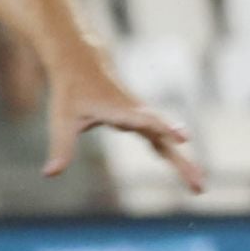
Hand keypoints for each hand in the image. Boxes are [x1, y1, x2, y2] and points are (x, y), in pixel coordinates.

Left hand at [43, 69, 204, 193]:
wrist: (82, 62)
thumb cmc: (70, 91)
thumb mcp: (62, 120)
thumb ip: (61, 148)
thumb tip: (49, 174)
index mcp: (120, 110)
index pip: (147, 121)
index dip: (164, 128)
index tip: (184, 137)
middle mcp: (137, 113)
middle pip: (165, 140)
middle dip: (182, 163)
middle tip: (200, 185)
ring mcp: (142, 117)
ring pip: (167, 142)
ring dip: (183, 164)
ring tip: (199, 187)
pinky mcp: (141, 121)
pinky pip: (161, 141)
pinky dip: (173, 156)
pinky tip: (186, 172)